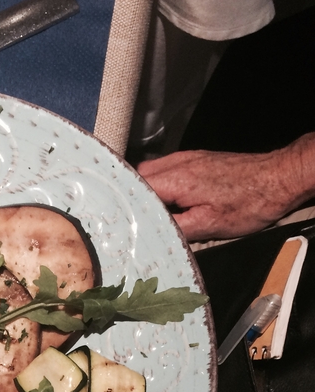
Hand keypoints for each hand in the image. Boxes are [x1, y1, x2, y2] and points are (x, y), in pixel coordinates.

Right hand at [138, 134, 314, 241]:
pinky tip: (165, 201)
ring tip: (143, 212)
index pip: (134, 188)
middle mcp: (177, 163)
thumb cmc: (249, 202)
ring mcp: (187, 158)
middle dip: (129, 196)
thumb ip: (174, 227)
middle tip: (125, 219)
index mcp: (176, 178)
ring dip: (144, 190)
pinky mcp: (196, 160)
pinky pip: (166, 169)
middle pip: (137, 176)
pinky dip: (158, 184)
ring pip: (150, 171)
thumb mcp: (208, 225)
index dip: (121, 204)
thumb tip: (149, 233)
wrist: (278, 178)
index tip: (113, 219)